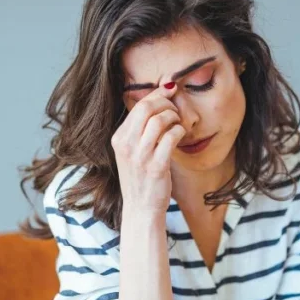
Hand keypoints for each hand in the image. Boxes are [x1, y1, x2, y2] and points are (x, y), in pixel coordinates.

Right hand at [111, 82, 185, 215]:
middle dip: (166, 103)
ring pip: (159, 120)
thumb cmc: (140, 178)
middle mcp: (126, 145)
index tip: (169, 92)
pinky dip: (179, 131)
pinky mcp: (156, 166)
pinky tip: (181, 135)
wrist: (141, 208)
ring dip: (174, 117)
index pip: (137, 106)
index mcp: (118, 138)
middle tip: (175, 109)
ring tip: (178, 123)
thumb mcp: (131, 152)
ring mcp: (140, 156)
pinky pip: (171, 137)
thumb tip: (156, 102)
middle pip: (147, 108)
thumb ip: (139, 130)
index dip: (157, 95)